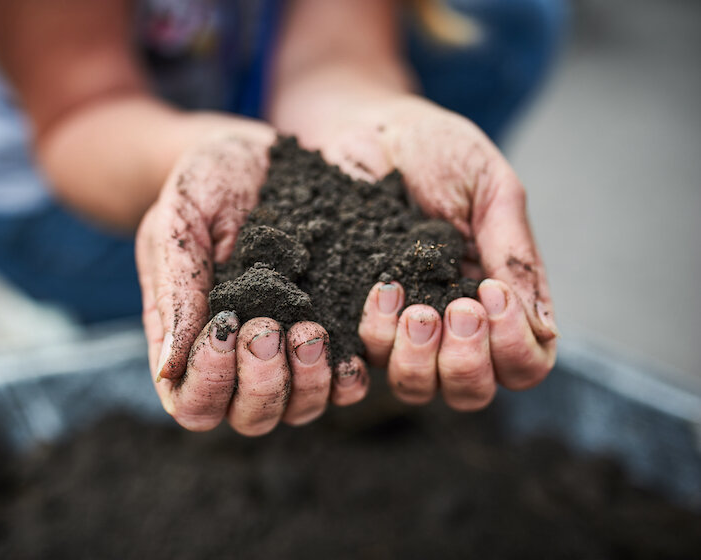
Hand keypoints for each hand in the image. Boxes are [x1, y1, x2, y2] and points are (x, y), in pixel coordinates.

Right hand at [137, 123, 366, 435]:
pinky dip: (350, 372)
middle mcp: (240, 357)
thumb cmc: (204, 182)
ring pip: (300, 409)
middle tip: (270, 326)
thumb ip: (174, 288)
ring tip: (311, 327)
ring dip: (308, 380)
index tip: (228, 326)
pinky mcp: (331, 330)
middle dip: (262, 382)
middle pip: (251, 417)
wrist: (258, 153)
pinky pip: (344, 381)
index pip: (193, 403)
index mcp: (190, 338)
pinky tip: (353, 344)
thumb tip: (169, 368)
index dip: (210, 383)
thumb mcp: (178, 219)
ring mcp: (289, 350)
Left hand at [295, 96, 558, 410]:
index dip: (514, 348)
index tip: (491, 296)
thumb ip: (515, 253)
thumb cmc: (432, 148)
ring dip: (421, 357)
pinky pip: (367, 357)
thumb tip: (544, 328)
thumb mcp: (488, 188)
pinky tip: (380, 288)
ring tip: (415, 306)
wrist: (361, 125)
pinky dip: (378, 332)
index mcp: (496, 298)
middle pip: (471, 390)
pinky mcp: (352, 316)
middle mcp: (450, 325)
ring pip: (418, 387)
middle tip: (454, 307)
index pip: (523, 363)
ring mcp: (399, 326)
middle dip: (467, 360)